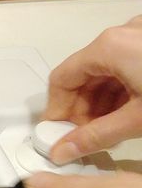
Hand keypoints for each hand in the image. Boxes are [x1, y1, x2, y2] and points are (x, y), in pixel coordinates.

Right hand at [44, 16, 141, 164]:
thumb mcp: (136, 119)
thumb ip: (95, 137)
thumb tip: (64, 151)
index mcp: (110, 47)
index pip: (61, 79)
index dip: (54, 112)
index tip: (55, 134)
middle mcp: (123, 36)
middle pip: (83, 76)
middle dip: (79, 111)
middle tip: (79, 138)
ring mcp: (139, 38)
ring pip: (104, 73)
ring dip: (99, 104)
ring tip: (104, 131)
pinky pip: (124, 67)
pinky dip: (119, 91)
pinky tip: (124, 115)